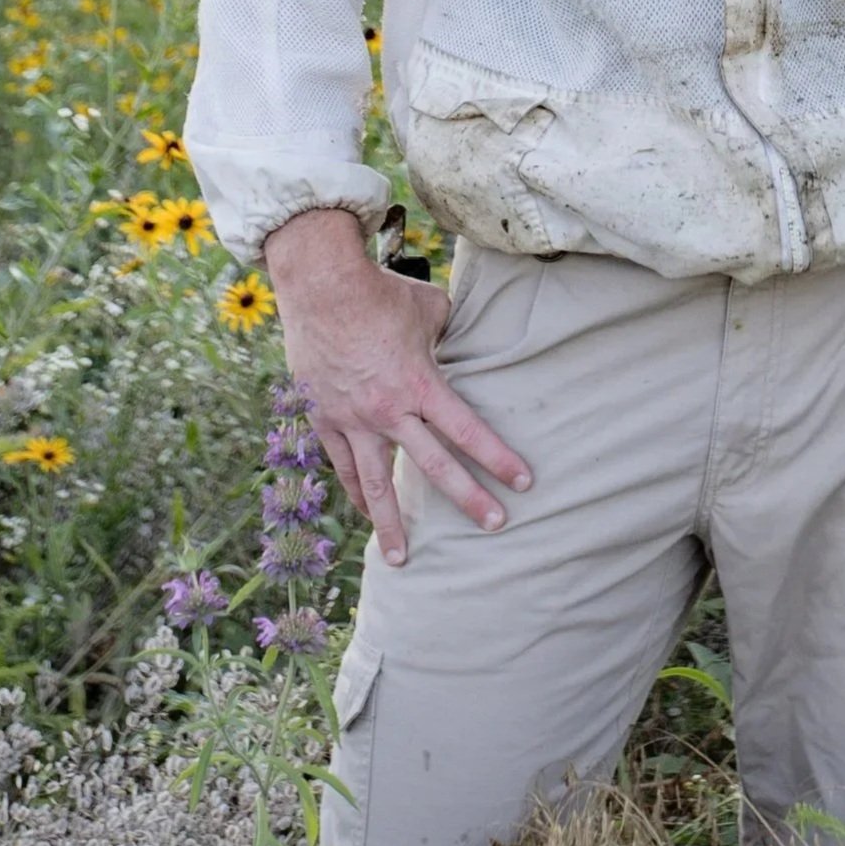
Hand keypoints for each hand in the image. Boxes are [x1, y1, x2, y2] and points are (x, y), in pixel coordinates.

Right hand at [261, 209, 531, 558]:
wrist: (321, 285)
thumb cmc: (380, 292)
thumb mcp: (430, 309)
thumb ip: (448, 333)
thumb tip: (458, 338)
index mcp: (420, 384)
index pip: (468, 431)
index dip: (498, 458)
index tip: (523, 482)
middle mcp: (389, 411)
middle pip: (434, 466)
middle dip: (468, 498)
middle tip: (495, 525)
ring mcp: (353, 420)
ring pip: (376, 484)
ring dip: (391, 524)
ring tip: (403, 560)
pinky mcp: (325, 418)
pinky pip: (342, 465)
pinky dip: (355, 491)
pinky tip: (365, 512)